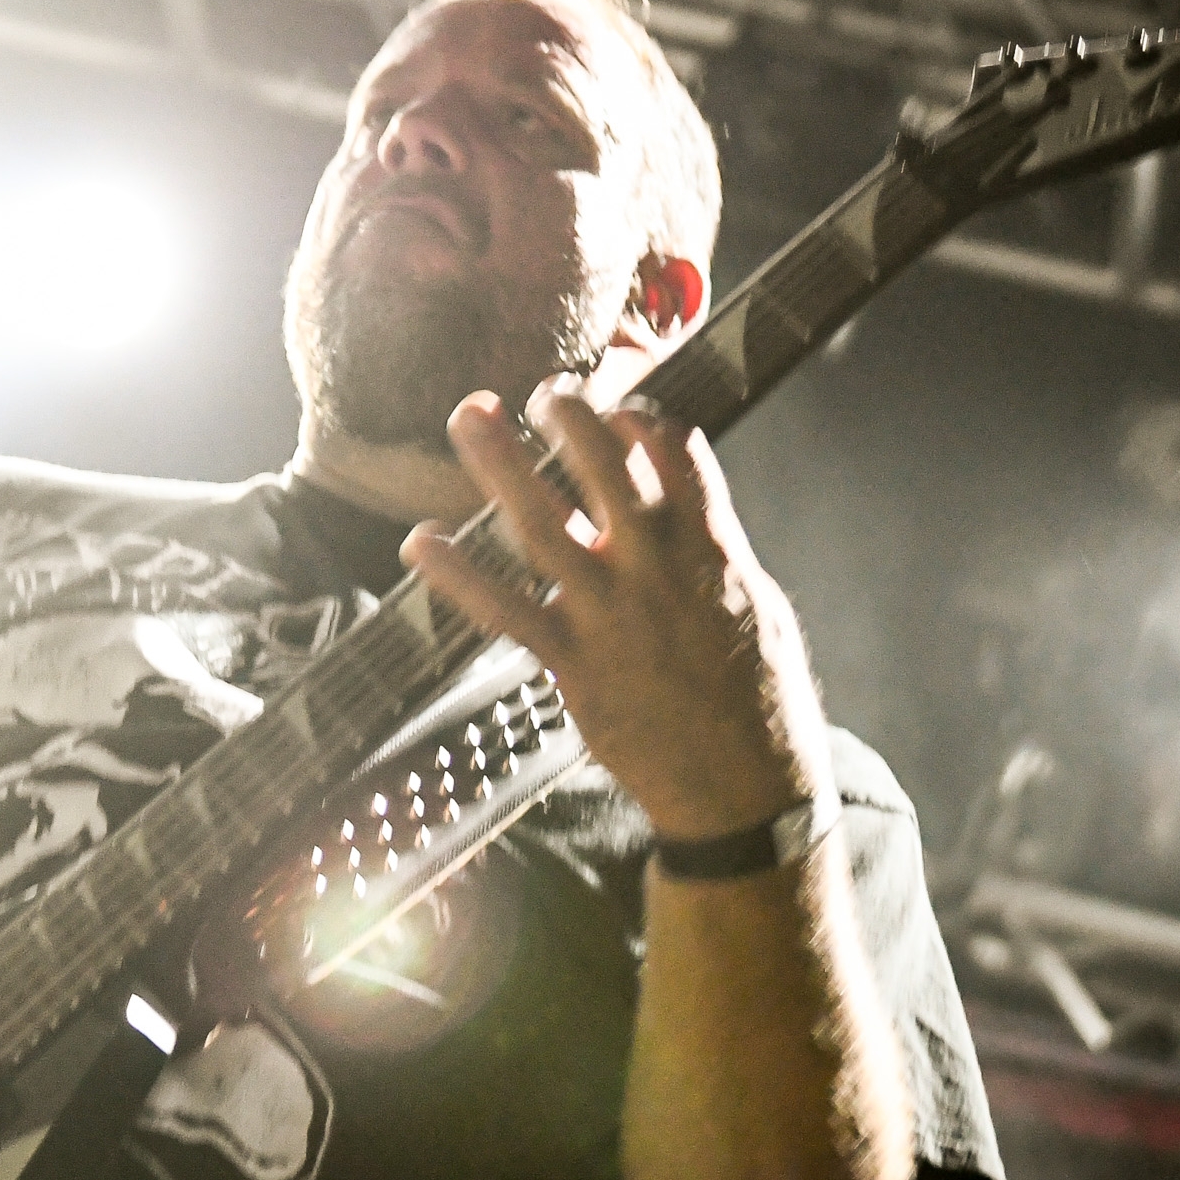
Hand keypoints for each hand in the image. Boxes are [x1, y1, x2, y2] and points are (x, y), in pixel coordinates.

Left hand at [402, 378, 830, 842]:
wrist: (742, 789)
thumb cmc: (758, 699)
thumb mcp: (756, 608)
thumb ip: (716, 550)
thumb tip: (690, 504)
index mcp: (712, 551)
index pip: (679, 454)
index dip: (644, 416)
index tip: (619, 399)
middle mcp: (656, 570)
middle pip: (604, 466)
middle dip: (569, 415)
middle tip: (543, 389)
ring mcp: (609, 614)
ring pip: (543, 521)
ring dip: (499, 462)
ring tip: (471, 412)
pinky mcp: (572, 662)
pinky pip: (503, 608)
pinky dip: (457, 572)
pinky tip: (421, 541)